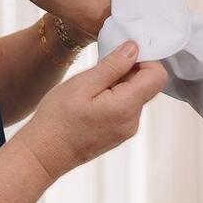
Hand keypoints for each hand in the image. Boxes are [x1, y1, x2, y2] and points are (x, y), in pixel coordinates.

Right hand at [14, 41, 167, 179]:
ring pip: (134, 95)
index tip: (119, 56)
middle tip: (98, 71)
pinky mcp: (118, 134)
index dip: (144, 59)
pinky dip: (113, 97)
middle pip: (146, 84)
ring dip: (118, 84)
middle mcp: (133, 121)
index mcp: (127, 107)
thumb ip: (113, 66)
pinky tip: (90, 100)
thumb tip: (134, 49)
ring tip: (90, 88)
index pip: (157, 75)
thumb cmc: (58, 119)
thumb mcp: (83, 84)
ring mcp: (126, 130)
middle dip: (127, 71)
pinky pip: (125, 107)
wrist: (44, 153)